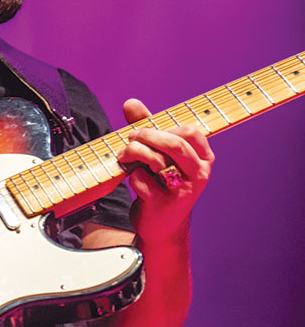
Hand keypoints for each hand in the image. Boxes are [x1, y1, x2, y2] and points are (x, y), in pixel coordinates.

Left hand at [118, 98, 213, 244]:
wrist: (161, 225)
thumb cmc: (160, 183)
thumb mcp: (158, 154)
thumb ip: (147, 127)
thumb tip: (131, 102)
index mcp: (203, 159)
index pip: (190, 132)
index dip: (163, 127)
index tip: (144, 131)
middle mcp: (198, 175)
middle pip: (175, 144)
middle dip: (147, 136)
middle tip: (130, 137)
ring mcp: (183, 192)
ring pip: (159, 161)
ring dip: (135, 153)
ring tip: (124, 155)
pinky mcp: (164, 205)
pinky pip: (143, 182)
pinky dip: (132, 176)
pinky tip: (131, 178)